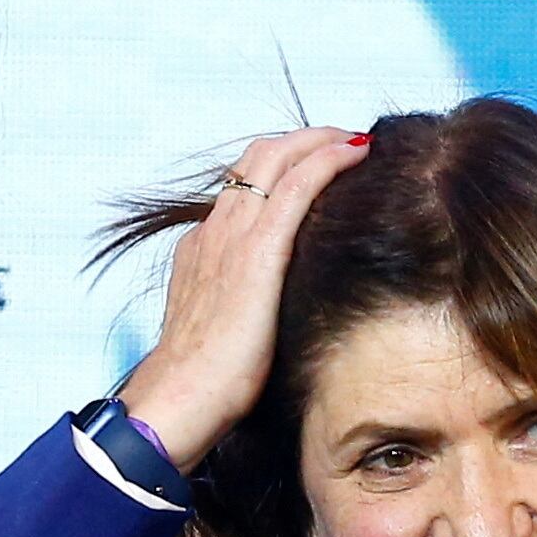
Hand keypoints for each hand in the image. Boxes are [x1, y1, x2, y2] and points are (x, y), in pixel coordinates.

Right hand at [117, 127, 368, 469]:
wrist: (180, 397)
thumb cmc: (204, 380)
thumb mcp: (221, 327)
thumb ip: (241, 304)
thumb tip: (273, 310)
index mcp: (203, 245)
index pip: (242, 184)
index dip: (281, 164)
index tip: (315, 164)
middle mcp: (215, 230)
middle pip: (258, 156)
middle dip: (303, 139)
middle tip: (344, 140)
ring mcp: (234, 235)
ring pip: (276, 157)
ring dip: (320, 139)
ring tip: (356, 140)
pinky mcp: (259, 251)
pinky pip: (297, 184)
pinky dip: (327, 159)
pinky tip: (356, 153)